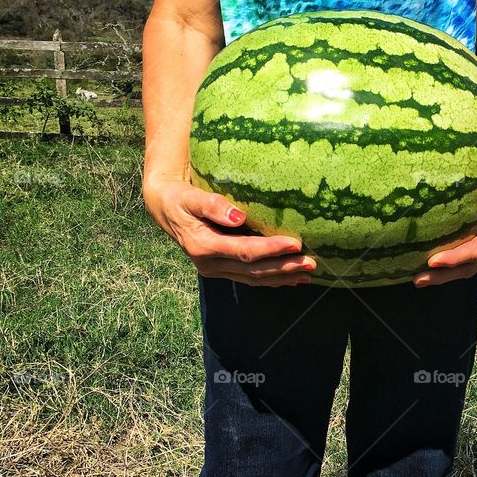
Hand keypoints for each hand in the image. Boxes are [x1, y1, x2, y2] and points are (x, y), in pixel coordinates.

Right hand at [143, 175, 315, 286]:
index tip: (296, 244)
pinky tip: (292, 279)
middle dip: (284, 268)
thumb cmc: (179, 197)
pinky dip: (272, 279)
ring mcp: (215, 269)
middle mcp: (209, 263)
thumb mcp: (190, 197)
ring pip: (253, 278)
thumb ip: (213, 205)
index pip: (244, 251)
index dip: (271, 249)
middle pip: (253, 270)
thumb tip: (238, 217)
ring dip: (282, 277)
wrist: (164, 207)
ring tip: (308, 274)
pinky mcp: (221, 269)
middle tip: (312, 264)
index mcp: (203, 246)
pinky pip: (250, 278)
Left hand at [413, 143, 476, 286]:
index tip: (433, 261)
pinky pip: (468, 258)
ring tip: (418, 278)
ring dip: (444, 274)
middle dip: (444, 275)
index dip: (456, 258)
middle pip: (470, 266)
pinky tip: (431, 263)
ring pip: (468, 267)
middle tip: (417, 280)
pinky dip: (450, 264)